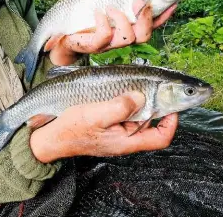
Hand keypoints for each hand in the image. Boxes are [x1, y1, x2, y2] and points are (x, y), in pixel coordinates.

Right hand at [30, 91, 177, 161]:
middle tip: (161, 84)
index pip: (161, 137)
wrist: (50, 137)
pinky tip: (125, 87)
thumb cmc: (70, 130)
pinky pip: (128, 111)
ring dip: (145, 98)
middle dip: (160, 103)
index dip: (172, 120)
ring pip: (141, 114)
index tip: (173, 101)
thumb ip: (119, 107)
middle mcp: (126, 137)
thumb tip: (140, 95)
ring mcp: (119, 130)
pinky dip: (131, 98)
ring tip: (143, 82)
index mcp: (127, 141)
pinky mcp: (111, 123)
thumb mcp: (95, 115)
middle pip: (154, 123)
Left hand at [47, 0, 177, 64]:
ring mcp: (107, 43)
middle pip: (144, 35)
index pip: (152, 23)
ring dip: (122, 20)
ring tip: (111, 7)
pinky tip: (98, 13)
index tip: (173, 2)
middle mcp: (120, 36)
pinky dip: (103, 24)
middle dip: (145, 18)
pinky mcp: (90, 46)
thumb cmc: (82, 15)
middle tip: (139, 1)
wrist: (56, 37)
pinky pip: (103, 38)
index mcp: (126, 25)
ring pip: (127, 39)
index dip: (164, 15)